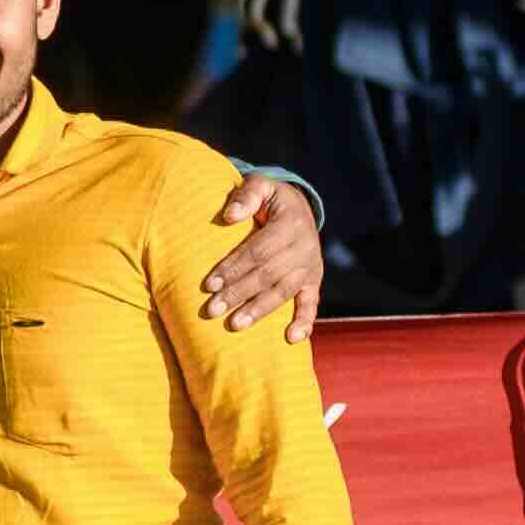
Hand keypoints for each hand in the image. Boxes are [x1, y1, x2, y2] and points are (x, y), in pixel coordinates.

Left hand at [198, 170, 326, 340]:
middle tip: (212, 310)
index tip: (209, 284)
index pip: (258, 251)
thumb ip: (246, 195)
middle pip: (267, 275)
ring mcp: (312, 267)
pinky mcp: (315, 281)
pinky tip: (292, 339)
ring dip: (259, 310)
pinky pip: (312, 304)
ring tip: (235, 325)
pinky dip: (304, 322)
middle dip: (238, 294)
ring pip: (284, 292)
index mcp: (291, 223)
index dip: (234, 267)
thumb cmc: (270, 199)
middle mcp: (306, 247)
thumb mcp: (260, 185)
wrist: (300, 208)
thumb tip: (229, 216)